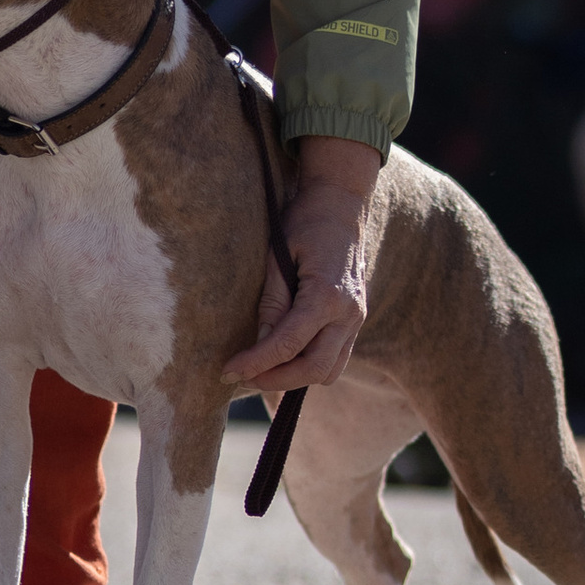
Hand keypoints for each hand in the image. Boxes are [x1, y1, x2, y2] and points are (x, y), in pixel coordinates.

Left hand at [225, 142, 379, 394]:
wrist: (342, 204)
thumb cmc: (306, 223)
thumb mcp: (278, 256)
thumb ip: (272, 302)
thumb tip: (261, 342)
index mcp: (327, 295)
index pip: (287, 344)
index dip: (255, 362)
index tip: (228, 372)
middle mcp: (348, 313)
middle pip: (313, 368)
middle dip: (275, 380)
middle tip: (243, 376)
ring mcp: (357, 319)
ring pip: (328, 371)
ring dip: (295, 378)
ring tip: (263, 370)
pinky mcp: (356, 321)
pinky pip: (336, 359)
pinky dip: (311, 366)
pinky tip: (286, 358)